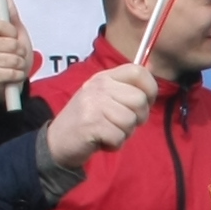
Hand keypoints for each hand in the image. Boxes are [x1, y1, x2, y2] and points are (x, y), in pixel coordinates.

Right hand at [40, 57, 156, 169]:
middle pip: (139, 100)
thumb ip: (128, 84)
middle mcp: (98, 86)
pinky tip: (101, 141)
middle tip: (120, 124)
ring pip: (130, 121)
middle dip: (138, 118)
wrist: (57, 141)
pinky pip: (119, 137)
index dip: (150, 89)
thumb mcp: (105, 97)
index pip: (138, 71)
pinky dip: (114, 144)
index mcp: (104, 77)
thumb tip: (153, 65)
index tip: (144, 103)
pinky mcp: (90, 124)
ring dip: (124, 133)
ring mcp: (92, 104)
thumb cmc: (88, 120)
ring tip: (108, 132)